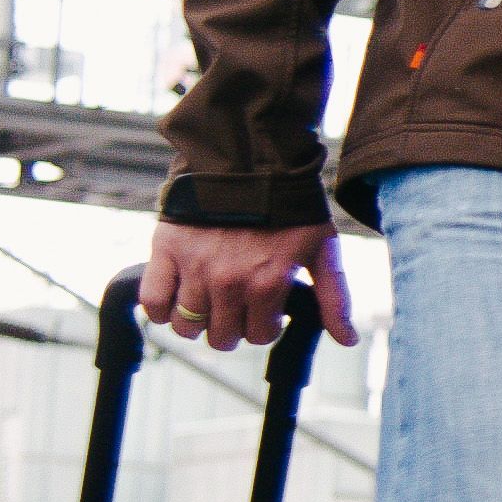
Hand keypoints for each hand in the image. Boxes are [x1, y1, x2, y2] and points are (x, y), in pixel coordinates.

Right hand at [138, 219, 352, 353]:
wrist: (250, 160)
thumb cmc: (290, 206)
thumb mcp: (322, 248)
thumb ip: (334, 298)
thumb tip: (348, 340)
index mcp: (266, 285)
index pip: (258, 336)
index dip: (264, 325)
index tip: (265, 307)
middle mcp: (228, 282)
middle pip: (222, 338)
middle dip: (232, 327)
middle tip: (236, 304)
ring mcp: (195, 268)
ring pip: (187, 327)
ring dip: (198, 321)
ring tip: (208, 300)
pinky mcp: (166, 251)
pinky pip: (153, 301)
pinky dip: (160, 309)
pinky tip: (176, 299)